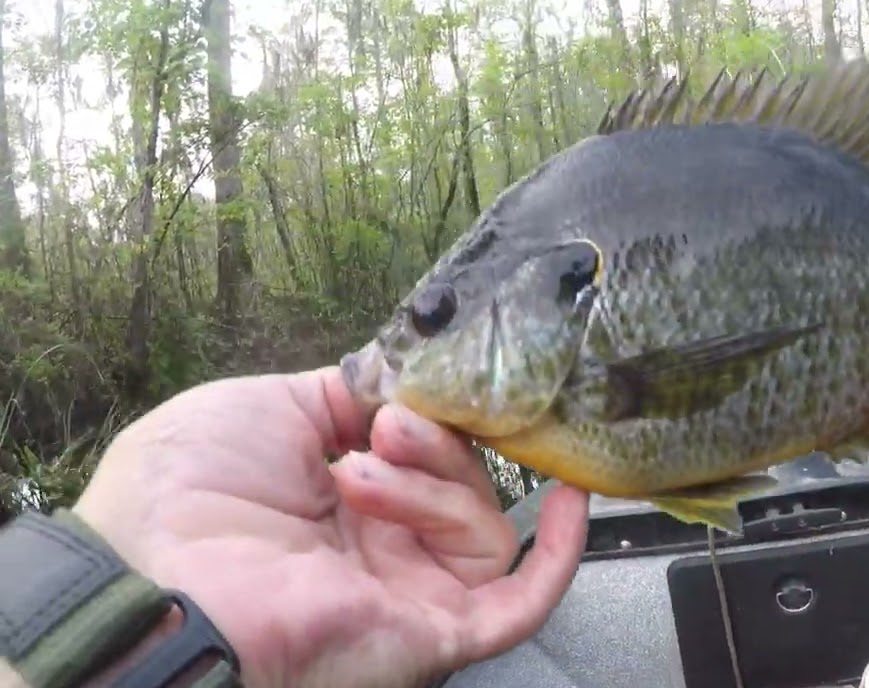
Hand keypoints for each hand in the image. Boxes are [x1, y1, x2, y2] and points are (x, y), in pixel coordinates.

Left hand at [72, 367, 588, 687]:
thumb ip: (342, 391)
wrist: (155, 580)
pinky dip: (559, 554)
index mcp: (345, 498)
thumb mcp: (265, 406)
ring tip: (364, 474)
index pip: (430, 452)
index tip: (425, 384)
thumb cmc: (182, 497)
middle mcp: (383, 548)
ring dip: (436, 488)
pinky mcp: (430, 631)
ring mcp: (409, 591)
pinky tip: (569, 500)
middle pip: (464, 483)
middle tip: (387, 427)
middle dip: (435, 443)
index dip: (438, 414)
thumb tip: (399, 380)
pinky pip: (520, 603)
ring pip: (482, 528)